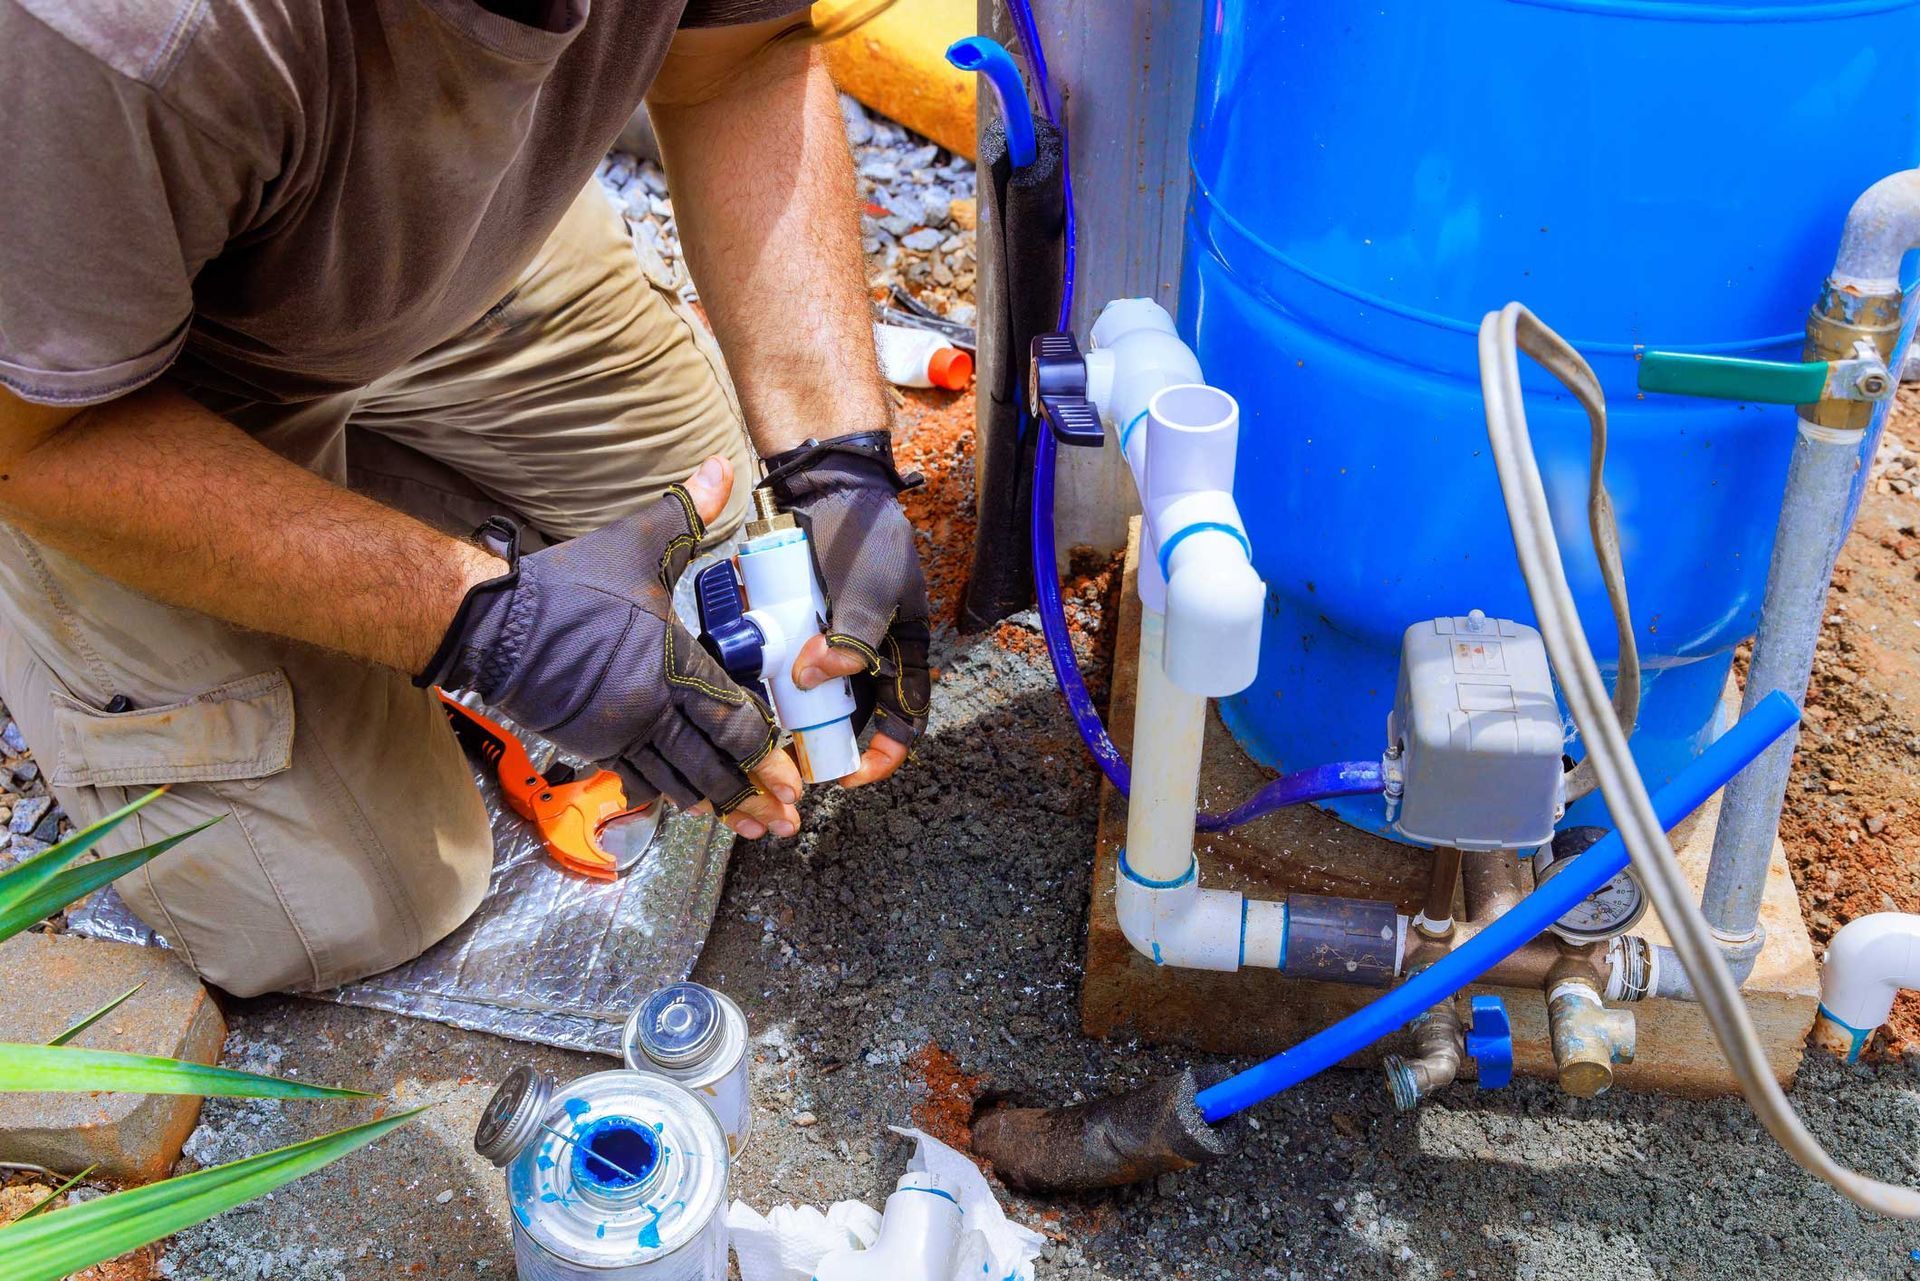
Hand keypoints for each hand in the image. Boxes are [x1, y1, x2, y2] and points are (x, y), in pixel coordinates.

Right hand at [420, 456, 803, 839]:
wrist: (494, 624)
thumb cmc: (568, 585)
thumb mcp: (636, 545)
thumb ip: (686, 514)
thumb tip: (721, 468)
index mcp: (672, 664)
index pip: (734, 719)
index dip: (767, 752)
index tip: (792, 776)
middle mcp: (652, 709)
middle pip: (714, 764)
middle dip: (754, 795)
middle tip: (785, 821)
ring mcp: (619, 734)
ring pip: (680, 783)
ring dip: (719, 807)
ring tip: (752, 827)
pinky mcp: (591, 746)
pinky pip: (640, 781)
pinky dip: (668, 796)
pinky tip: (689, 807)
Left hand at [761, 432, 931, 785]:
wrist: (827, 488)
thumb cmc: (867, 537)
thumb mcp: (871, 588)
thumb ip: (852, 637)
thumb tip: (816, 678)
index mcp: (903, 651)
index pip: (904, 718)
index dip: (882, 754)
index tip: (848, 775)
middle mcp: (867, 653)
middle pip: (852, 714)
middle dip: (824, 737)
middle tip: (792, 753)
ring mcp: (829, 641)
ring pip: (813, 693)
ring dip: (791, 708)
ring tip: (764, 720)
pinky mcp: (796, 627)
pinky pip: (783, 661)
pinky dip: (767, 672)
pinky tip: (746, 677)